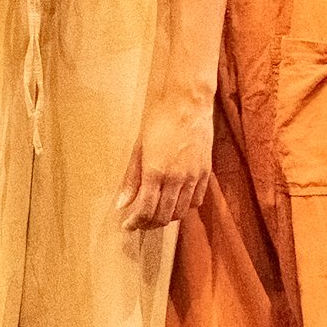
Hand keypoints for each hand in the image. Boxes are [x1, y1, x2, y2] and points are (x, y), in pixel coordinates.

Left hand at [120, 86, 212, 229]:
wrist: (187, 102)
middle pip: (163, 216)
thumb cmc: (158, 119)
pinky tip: (175, 202)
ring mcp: (193, 177)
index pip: (145, 210)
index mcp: (155, 172)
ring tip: (155, 214)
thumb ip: (131, 179)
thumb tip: (121, 204)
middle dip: (149, 224)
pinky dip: (184, 208)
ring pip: (181, 212)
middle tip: (139, 222)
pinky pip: (196, 201)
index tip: (128, 224)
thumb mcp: (138, 148)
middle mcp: (176, 179)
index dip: (135, 223)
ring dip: (166, 218)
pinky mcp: (205, 173)